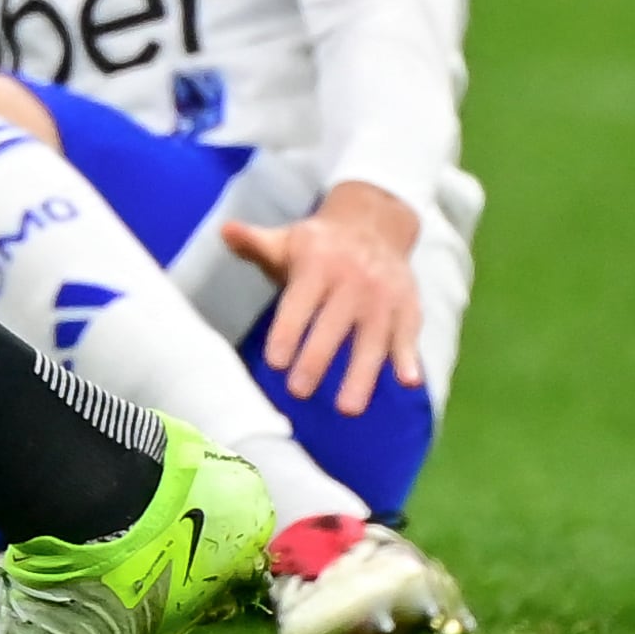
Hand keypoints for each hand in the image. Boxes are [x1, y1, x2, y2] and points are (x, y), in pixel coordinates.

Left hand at [221, 183, 422, 417]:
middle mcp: (353, 280)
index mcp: (318, 263)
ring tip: (348, 408)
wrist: (375, 225)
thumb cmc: (320, 245)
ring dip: (362, 374)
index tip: (274, 362)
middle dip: (316, 360)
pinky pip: (409, 335)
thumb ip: (256, 243)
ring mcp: (383, 296)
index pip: (300, 302)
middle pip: (333, 325)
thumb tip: (225, 230)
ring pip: (372, 338)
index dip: (288, 331)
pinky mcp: (408, 308)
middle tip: (298, 391)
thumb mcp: (287, 240)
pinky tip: (409, 383)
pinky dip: (409, 358)